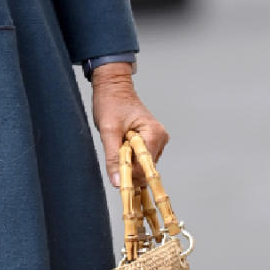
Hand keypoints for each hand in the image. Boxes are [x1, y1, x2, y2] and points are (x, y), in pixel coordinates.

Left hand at [90, 63, 168, 188]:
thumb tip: (118, 182)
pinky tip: (121, 147)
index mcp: (154, 134)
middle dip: (128, 167)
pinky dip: (129, 159)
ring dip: (127, 162)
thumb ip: (114, 158)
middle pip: (145, 169)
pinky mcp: (150, 142)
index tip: (115, 170)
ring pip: (142, 166)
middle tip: (115, 149)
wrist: (112, 87)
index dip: (130, 173)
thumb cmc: (111, 103)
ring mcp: (157, 141)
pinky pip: (140, 159)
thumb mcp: (108, 131)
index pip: (145, 167)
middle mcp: (160, 139)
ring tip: (118, 144)